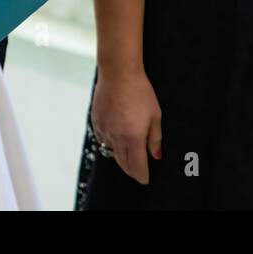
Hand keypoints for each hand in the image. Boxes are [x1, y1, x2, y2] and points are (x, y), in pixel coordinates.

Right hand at [91, 67, 162, 184]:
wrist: (118, 73)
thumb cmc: (139, 91)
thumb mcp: (155, 115)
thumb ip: (155, 139)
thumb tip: (156, 155)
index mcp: (132, 138)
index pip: (137, 167)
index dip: (142, 176)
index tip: (145, 179)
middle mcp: (116, 138)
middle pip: (123, 164)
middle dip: (132, 170)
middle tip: (139, 170)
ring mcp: (104, 130)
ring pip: (111, 152)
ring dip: (121, 156)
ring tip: (129, 153)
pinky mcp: (96, 122)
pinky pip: (103, 139)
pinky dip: (110, 142)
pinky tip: (117, 136)